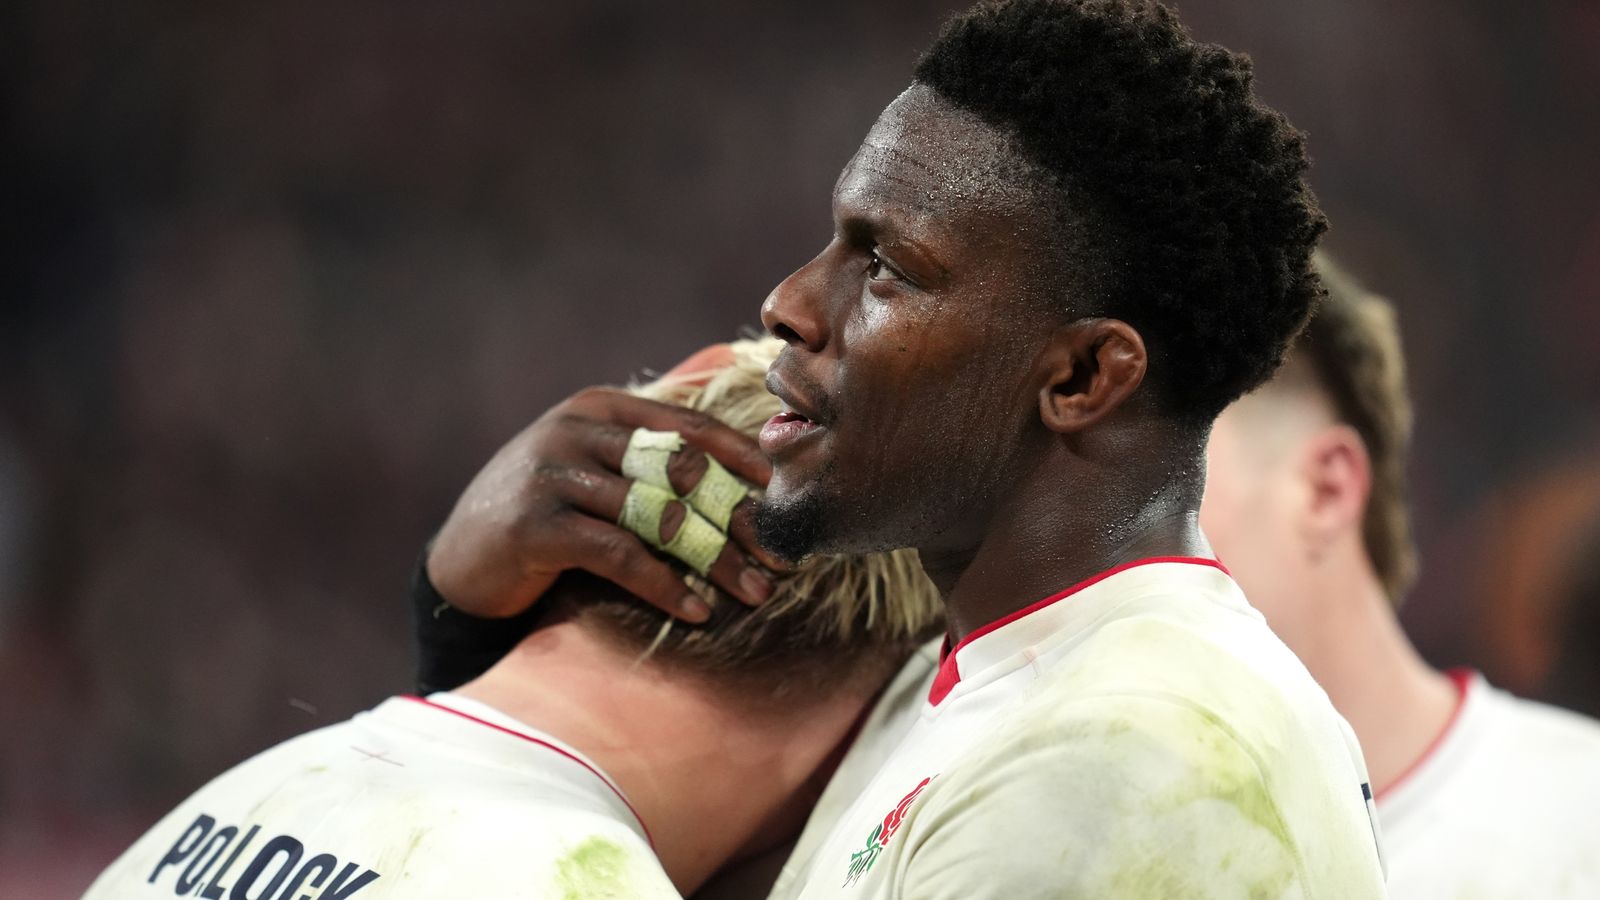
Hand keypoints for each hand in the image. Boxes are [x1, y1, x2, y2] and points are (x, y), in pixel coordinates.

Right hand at [426, 387, 783, 622]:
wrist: (460, 562)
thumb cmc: (544, 513)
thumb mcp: (594, 466)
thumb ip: (650, 447)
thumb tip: (733, 411)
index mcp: (598, 408)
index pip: (686, 426)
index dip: (741, 459)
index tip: (788, 493)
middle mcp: (574, 430)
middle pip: (678, 472)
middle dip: (737, 516)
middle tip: (783, 556)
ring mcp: (551, 474)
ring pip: (656, 515)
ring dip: (714, 558)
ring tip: (755, 592)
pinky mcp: (535, 526)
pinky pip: (619, 554)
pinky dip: (664, 583)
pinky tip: (698, 610)